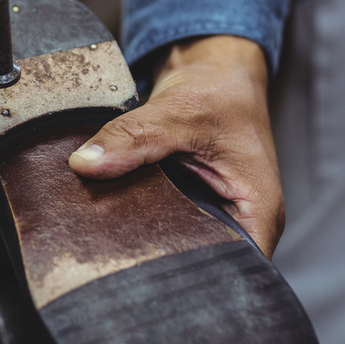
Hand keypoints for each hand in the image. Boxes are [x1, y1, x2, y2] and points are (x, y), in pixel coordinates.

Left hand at [68, 35, 284, 256]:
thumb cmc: (219, 90)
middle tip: (114, 251)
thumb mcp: (177, 110)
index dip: (192, 275)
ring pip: (179, 242)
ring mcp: (216, 214)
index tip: (143, 264)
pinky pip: (166, 220)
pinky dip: (142, 215)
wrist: (213, 68)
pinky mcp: (191, 203)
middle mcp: (241, 220)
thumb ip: (133, 137)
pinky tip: (113, 211)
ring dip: (147, 236)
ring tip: (108, 235)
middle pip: (202, 261)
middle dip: (160, 257)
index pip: (234, 269)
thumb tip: (86, 164)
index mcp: (258, 211)